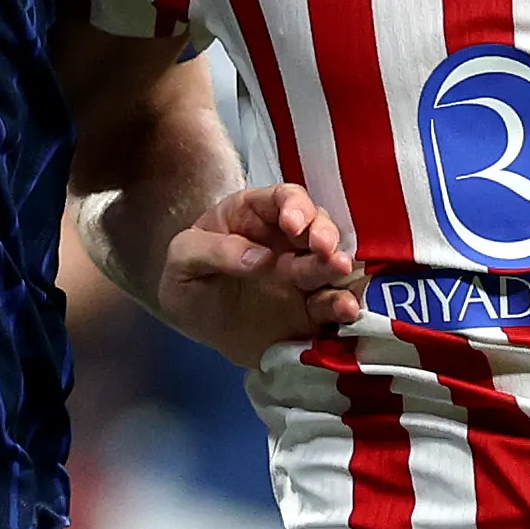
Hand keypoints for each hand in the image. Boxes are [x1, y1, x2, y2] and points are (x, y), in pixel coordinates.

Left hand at [159, 180, 361, 367]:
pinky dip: (344, 304)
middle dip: (324, 232)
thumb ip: (213, 251)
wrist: (197, 329)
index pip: (283, 198)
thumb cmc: (188, 282)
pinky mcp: (312, 309)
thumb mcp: (183, 259)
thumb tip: (260, 257)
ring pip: (331, 261)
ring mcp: (303, 274)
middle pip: (317, 225)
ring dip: (339, 264)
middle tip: (323, 247)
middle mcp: (287, 241)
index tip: (293, 224)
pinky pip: (334, 303)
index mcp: (254, 216)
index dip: (294, 205)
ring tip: (339, 270)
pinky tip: (346, 309)